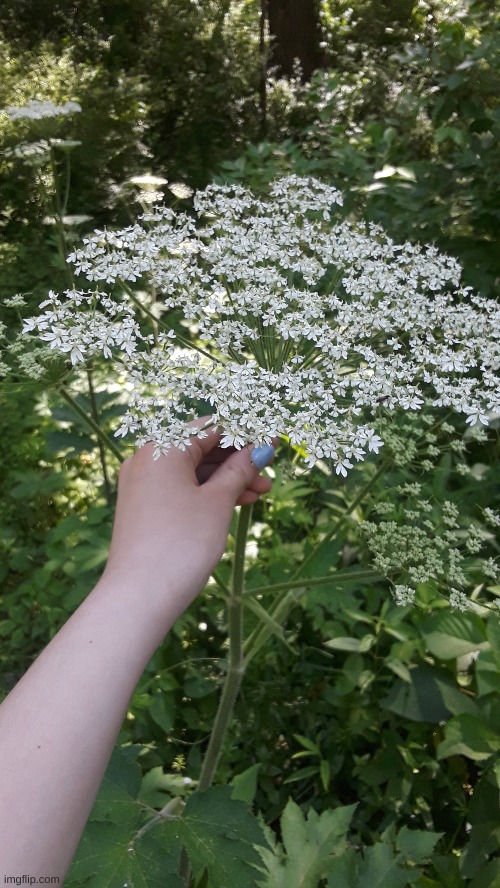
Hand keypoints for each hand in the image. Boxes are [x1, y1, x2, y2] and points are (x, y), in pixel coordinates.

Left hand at [102, 418, 275, 619]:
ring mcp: (142, 484)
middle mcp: (146, 459)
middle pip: (200, 448)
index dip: (244, 434)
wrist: (139, 596)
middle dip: (237, 459)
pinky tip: (236, 503)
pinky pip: (180, 489)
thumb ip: (239, 470)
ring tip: (261, 493)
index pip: (210, 428)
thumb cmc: (182, 542)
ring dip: (226, 479)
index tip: (272, 442)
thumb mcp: (218, 502)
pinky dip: (206, 493)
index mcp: (162, 447)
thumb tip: (260, 448)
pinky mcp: (142, 507)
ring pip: (192, 471)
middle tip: (269, 472)